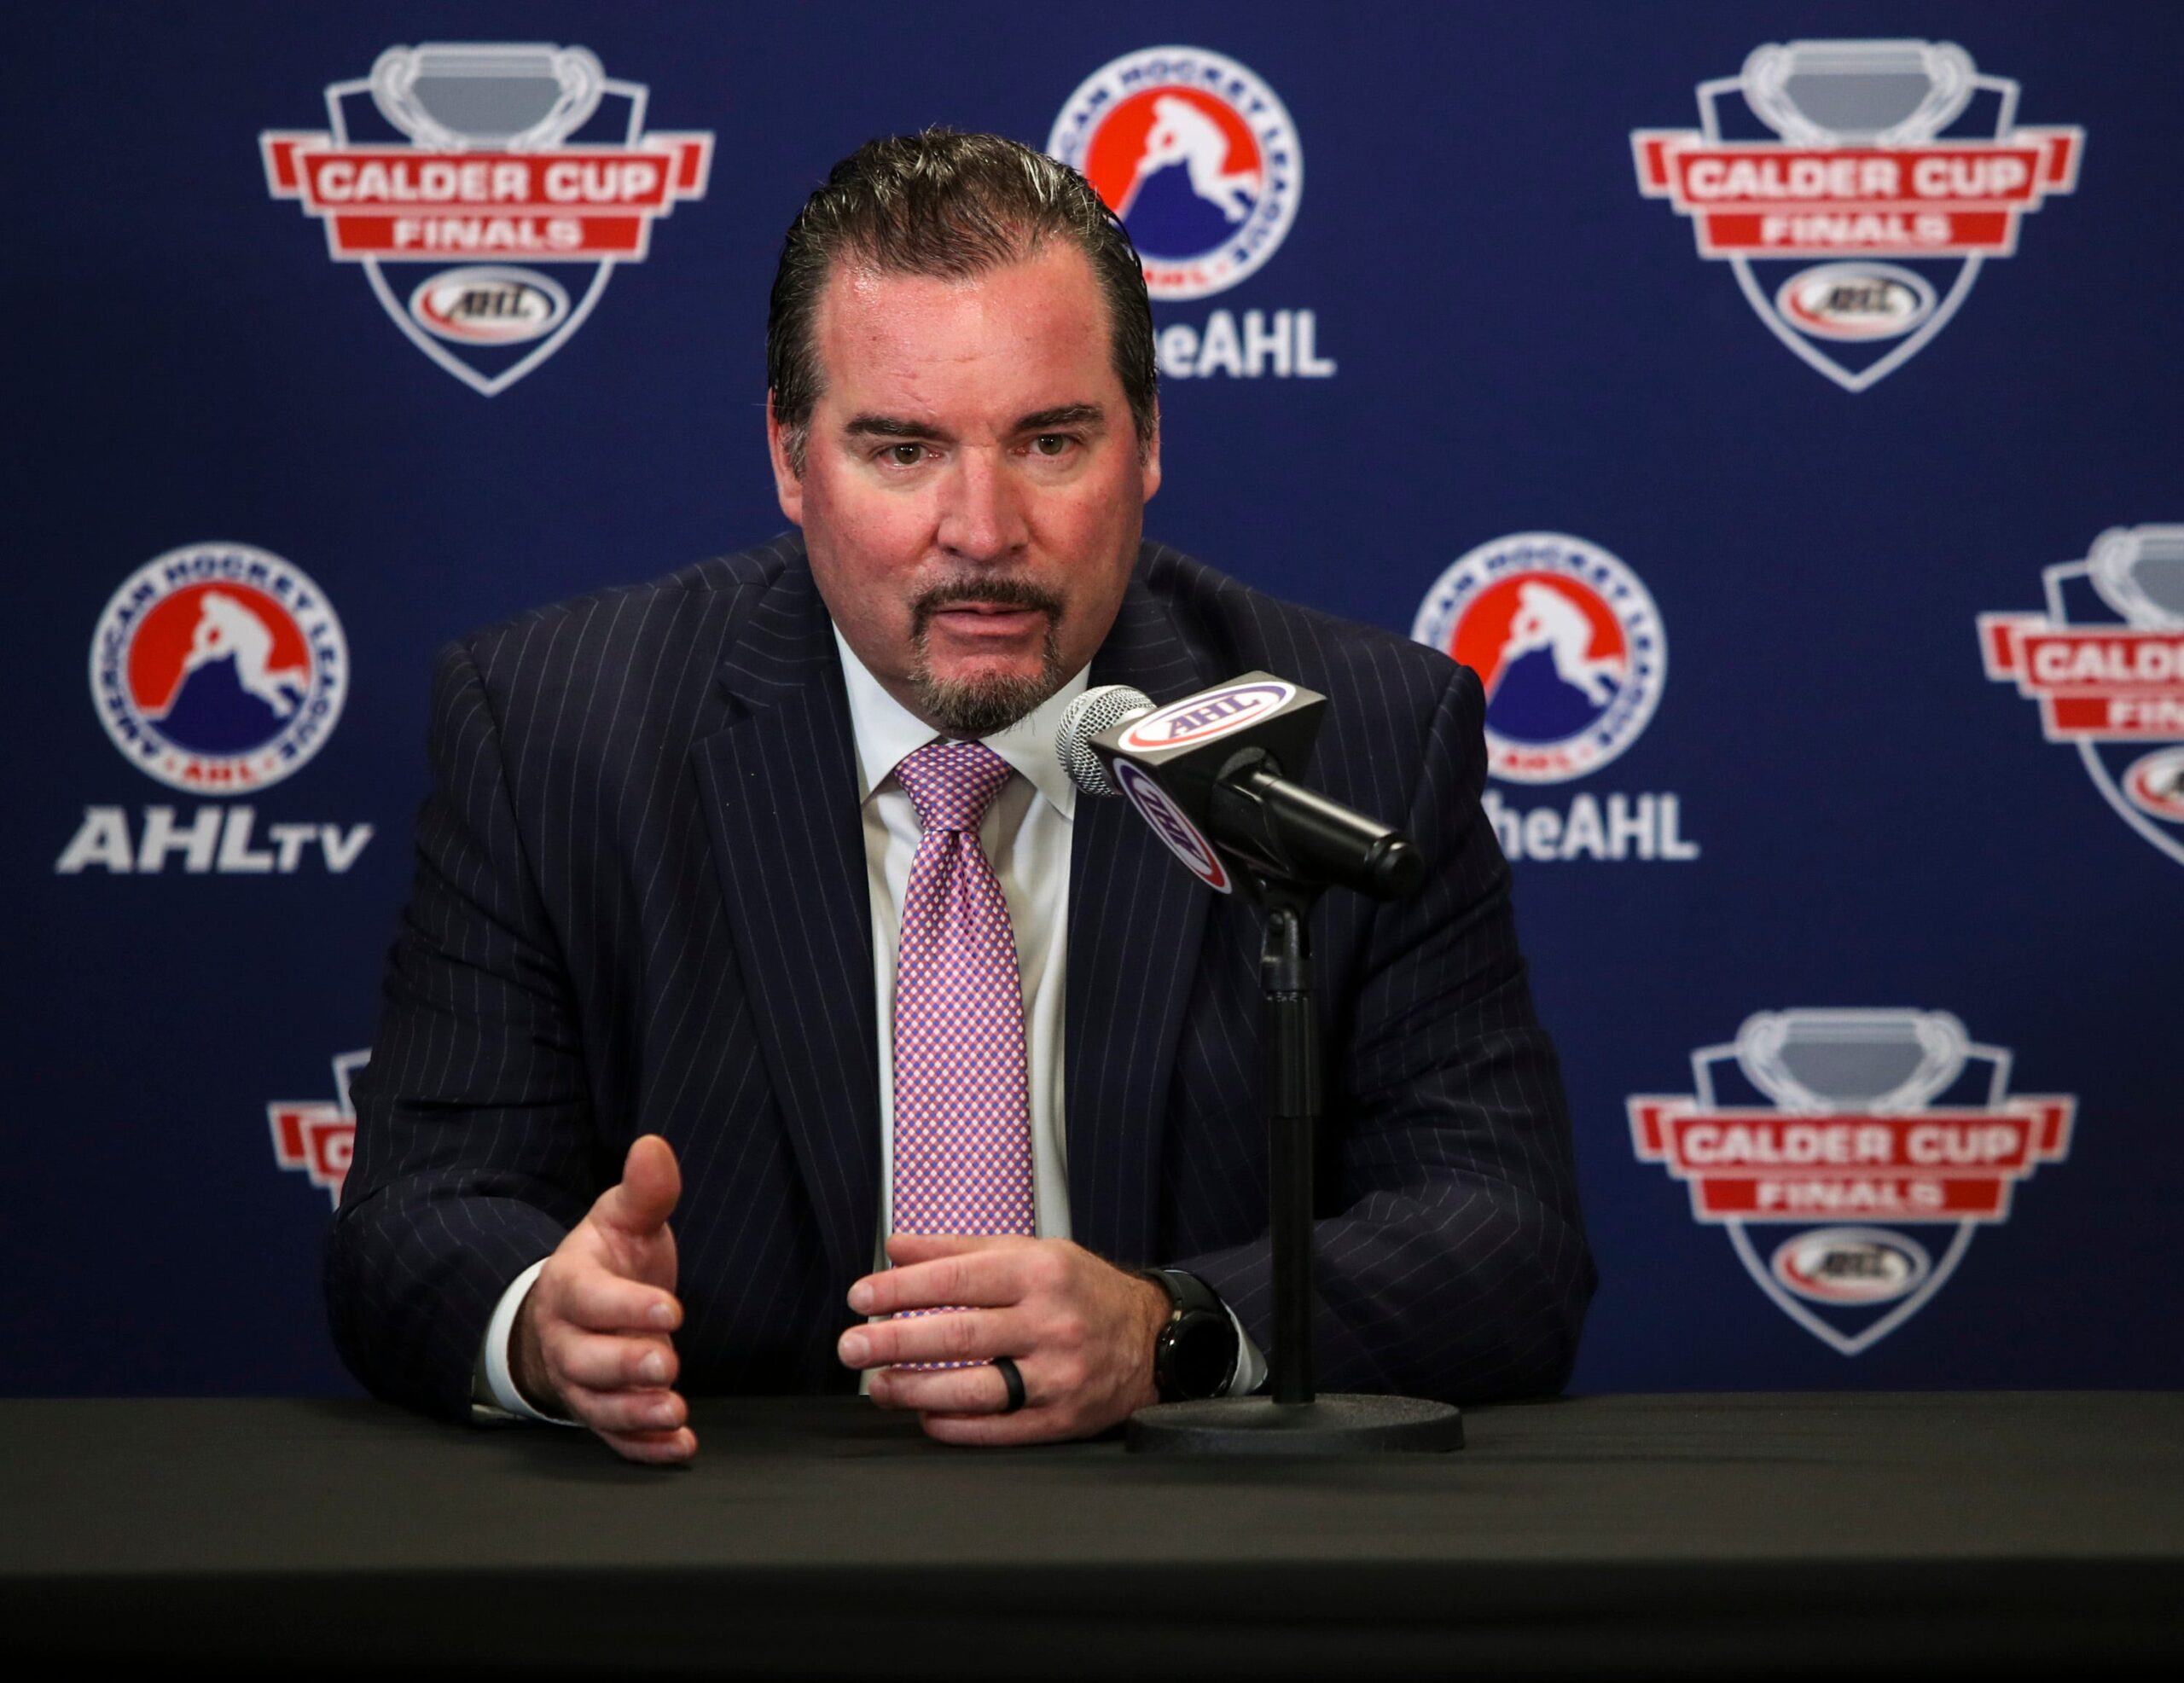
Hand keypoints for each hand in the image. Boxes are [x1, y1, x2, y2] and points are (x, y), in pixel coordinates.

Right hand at [511, 1134, 693, 1463]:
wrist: (575, 1307)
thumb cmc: (608, 1260)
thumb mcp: (623, 1219)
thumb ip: (644, 1191)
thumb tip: (654, 1146)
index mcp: (572, 1285)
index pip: (591, 1299)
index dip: (626, 1307)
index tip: (672, 1309)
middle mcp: (567, 1339)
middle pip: (586, 1360)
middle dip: (626, 1366)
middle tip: (667, 1364)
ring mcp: (580, 1382)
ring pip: (597, 1405)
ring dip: (635, 1413)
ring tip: (675, 1412)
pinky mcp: (600, 1412)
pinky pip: (614, 1438)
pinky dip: (644, 1448)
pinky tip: (680, 1448)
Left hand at [839, 1234, 1170, 1444]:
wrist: (1151, 1338)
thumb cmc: (1082, 1291)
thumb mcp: (1030, 1253)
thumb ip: (958, 1250)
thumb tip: (896, 1249)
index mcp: (1039, 1273)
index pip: (957, 1278)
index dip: (901, 1289)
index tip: (860, 1295)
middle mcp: (1050, 1323)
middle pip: (960, 1335)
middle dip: (896, 1341)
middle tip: (851, 1346)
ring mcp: (1058, 1375)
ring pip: (975, 1389)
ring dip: (917, 1389)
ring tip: (878, 1386)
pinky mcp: (1062, 1419)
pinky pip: (998, 1427)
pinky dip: (954, 1425)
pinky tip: (924, 1414)